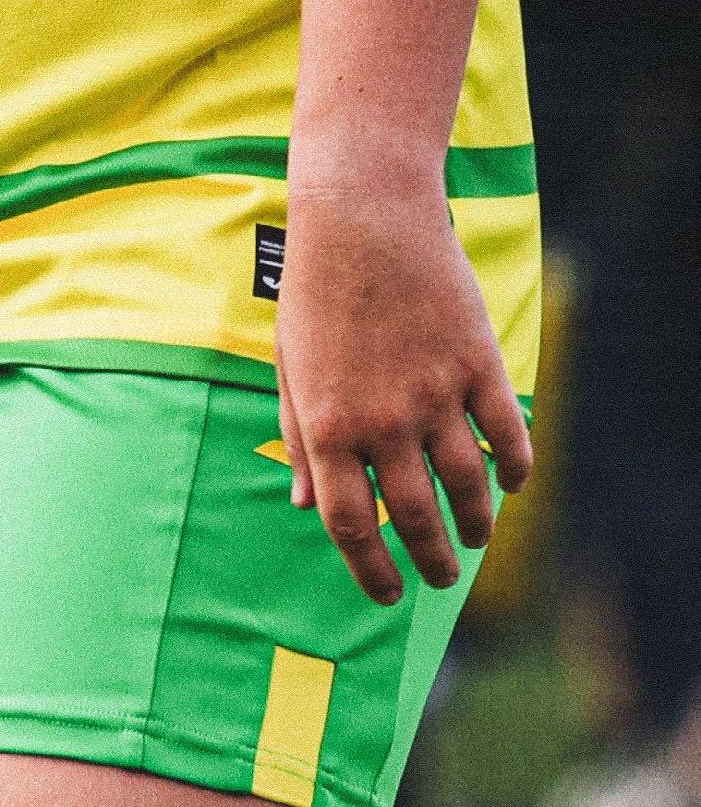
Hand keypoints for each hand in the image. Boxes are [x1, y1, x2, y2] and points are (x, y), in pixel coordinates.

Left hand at [275, 145, 532, 604]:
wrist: (362, 212)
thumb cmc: (317, 287)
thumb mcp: (290, 361)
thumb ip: (296, 434)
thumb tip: (302, 504)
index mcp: (325, 423)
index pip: (350, 524)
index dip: (370, 569)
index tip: (386, 594)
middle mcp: (380, 419)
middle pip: (413, 517)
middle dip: (430, 561)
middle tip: (440, 578)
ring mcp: (433, 394)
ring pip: (467, 488)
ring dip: (475, 524)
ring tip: (474, 538)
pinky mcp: (477, 365)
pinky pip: (509, 438)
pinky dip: (516, 470)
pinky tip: (511, 483)